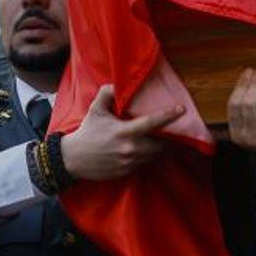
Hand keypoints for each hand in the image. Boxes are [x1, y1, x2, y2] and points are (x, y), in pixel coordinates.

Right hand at [60, 85, 182, 181]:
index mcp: (124, 132)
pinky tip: (145, 148)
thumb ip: (107, 93)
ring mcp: (130, 162)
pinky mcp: (128, 171)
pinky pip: (145, 163)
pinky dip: (148, 156)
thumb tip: (118, 83)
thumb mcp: (95, 110)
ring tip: (160, 138)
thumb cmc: (87, 132)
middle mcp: (130, 149)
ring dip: (159, 147)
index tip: (181, 109)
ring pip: (154, 155)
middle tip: (171, 128)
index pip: (152, 123)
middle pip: (161, 144)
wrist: (73, 159)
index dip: (168, 115)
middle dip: (168, 137)